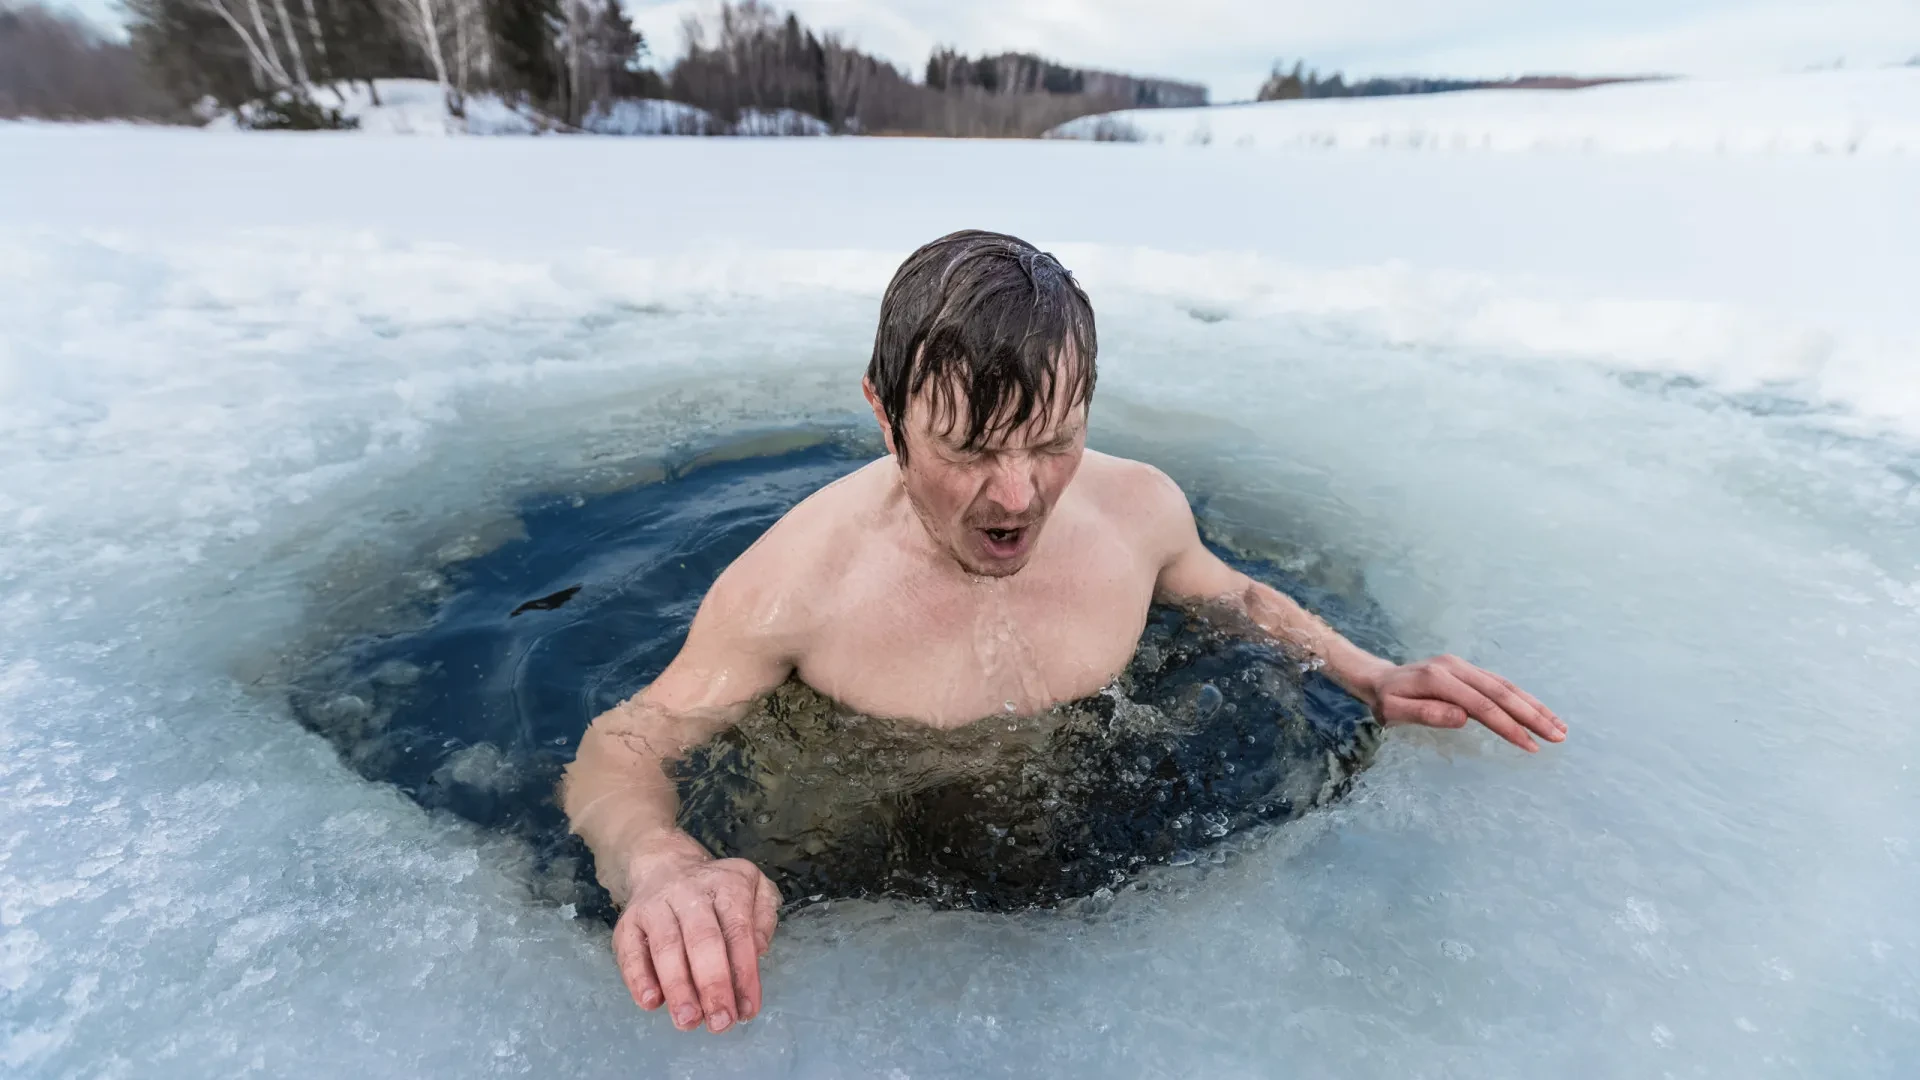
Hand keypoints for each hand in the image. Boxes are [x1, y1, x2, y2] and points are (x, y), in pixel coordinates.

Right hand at [612, 847, 781, 1032]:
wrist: (664, 866)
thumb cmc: (718, 892)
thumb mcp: (755, 890)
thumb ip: (763, 920)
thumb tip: (757, 951)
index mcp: (727, 884)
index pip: (738, 930)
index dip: (744, 972)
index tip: (748, 1009)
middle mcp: (690, 891)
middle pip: (702, 939)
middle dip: (712, 984)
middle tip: (720, 1022)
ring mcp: (656, 906)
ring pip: (666, 946)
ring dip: (678, 987)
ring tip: (688, 1020)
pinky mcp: (628, 922)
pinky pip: (630, 951)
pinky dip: (638, 978)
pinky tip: (650, 1002)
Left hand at [1361, 654, 1565, 752]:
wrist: (1378, 678)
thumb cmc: (1385, 701)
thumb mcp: (1394, 712)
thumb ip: (1426, 714)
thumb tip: (1463, 718)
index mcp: (1438, 679)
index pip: (1481, 705)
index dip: (1507, 726)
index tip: (1530, 745)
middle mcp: (1456, 667)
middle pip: (1501, 692)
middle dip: (1533, 715)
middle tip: (1559, 736)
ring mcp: (1464, 666)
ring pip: (1505, 685)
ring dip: (1534, 706)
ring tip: (1560, 726)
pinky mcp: (1468, 670)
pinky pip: (1500, 683)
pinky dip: (1522, 698)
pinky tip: (1538, 711)